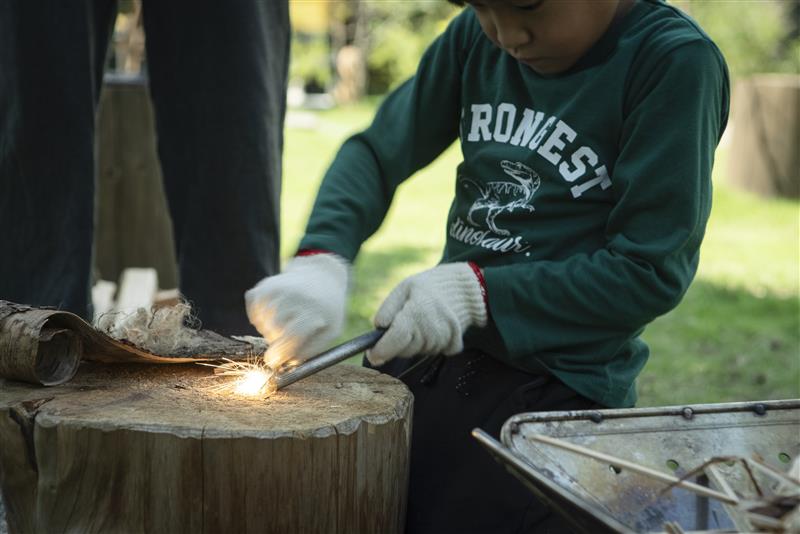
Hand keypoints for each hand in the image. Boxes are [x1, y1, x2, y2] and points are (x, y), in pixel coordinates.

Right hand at [245, 253, 348, 366]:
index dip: (279, 354)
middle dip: (278, 340)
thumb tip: (285, 365)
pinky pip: (254, 314)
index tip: (274, 361)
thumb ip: (309, 350)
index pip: (290, 337)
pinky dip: (261, 318)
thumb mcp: (330, 332)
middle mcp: (293, 298)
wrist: (322, 276)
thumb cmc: (327, 311)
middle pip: (273, 332)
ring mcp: (275, 290)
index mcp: (313, 311)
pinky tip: (278, 310)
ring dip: (271, 329)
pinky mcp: (262, 288)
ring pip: (262, 324)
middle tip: (291, 334)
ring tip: (289, 319)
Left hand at [368, 262, 487, 365]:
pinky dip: (426, 342)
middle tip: (400, 323)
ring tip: (418, 320)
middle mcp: (431, 331)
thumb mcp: (404, 288)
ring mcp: (443, 340)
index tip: (372, 354)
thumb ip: (388, 308)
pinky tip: (430, 327)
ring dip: (411, 341)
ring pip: (416, 352)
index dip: (380, 351)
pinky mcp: (452, 346)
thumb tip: (377, 328)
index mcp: (417, 314)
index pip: (395, 340)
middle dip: (395, 342)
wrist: (464, 289)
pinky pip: (430, 351)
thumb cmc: (430, 286)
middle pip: (403, 350)